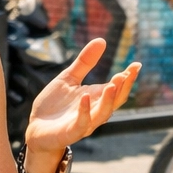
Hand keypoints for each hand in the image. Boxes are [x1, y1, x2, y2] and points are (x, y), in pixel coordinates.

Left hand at [22, 39, 140, 171]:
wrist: (36, 128)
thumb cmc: (54, 105)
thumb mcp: (69, 78)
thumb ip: (85, 62)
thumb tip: (102, 40)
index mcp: (96, 98)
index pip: (117, 88)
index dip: (128, 77)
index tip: (137, 64)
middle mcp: (95, 111)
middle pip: (116, 100)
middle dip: (124, 87)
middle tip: (130, 72)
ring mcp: (85, 123)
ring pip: (103, 113)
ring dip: (109, 99)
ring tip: (113, 84)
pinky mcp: (70, 132)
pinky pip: (82, 123)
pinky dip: (85, 111)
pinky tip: (85, 97)